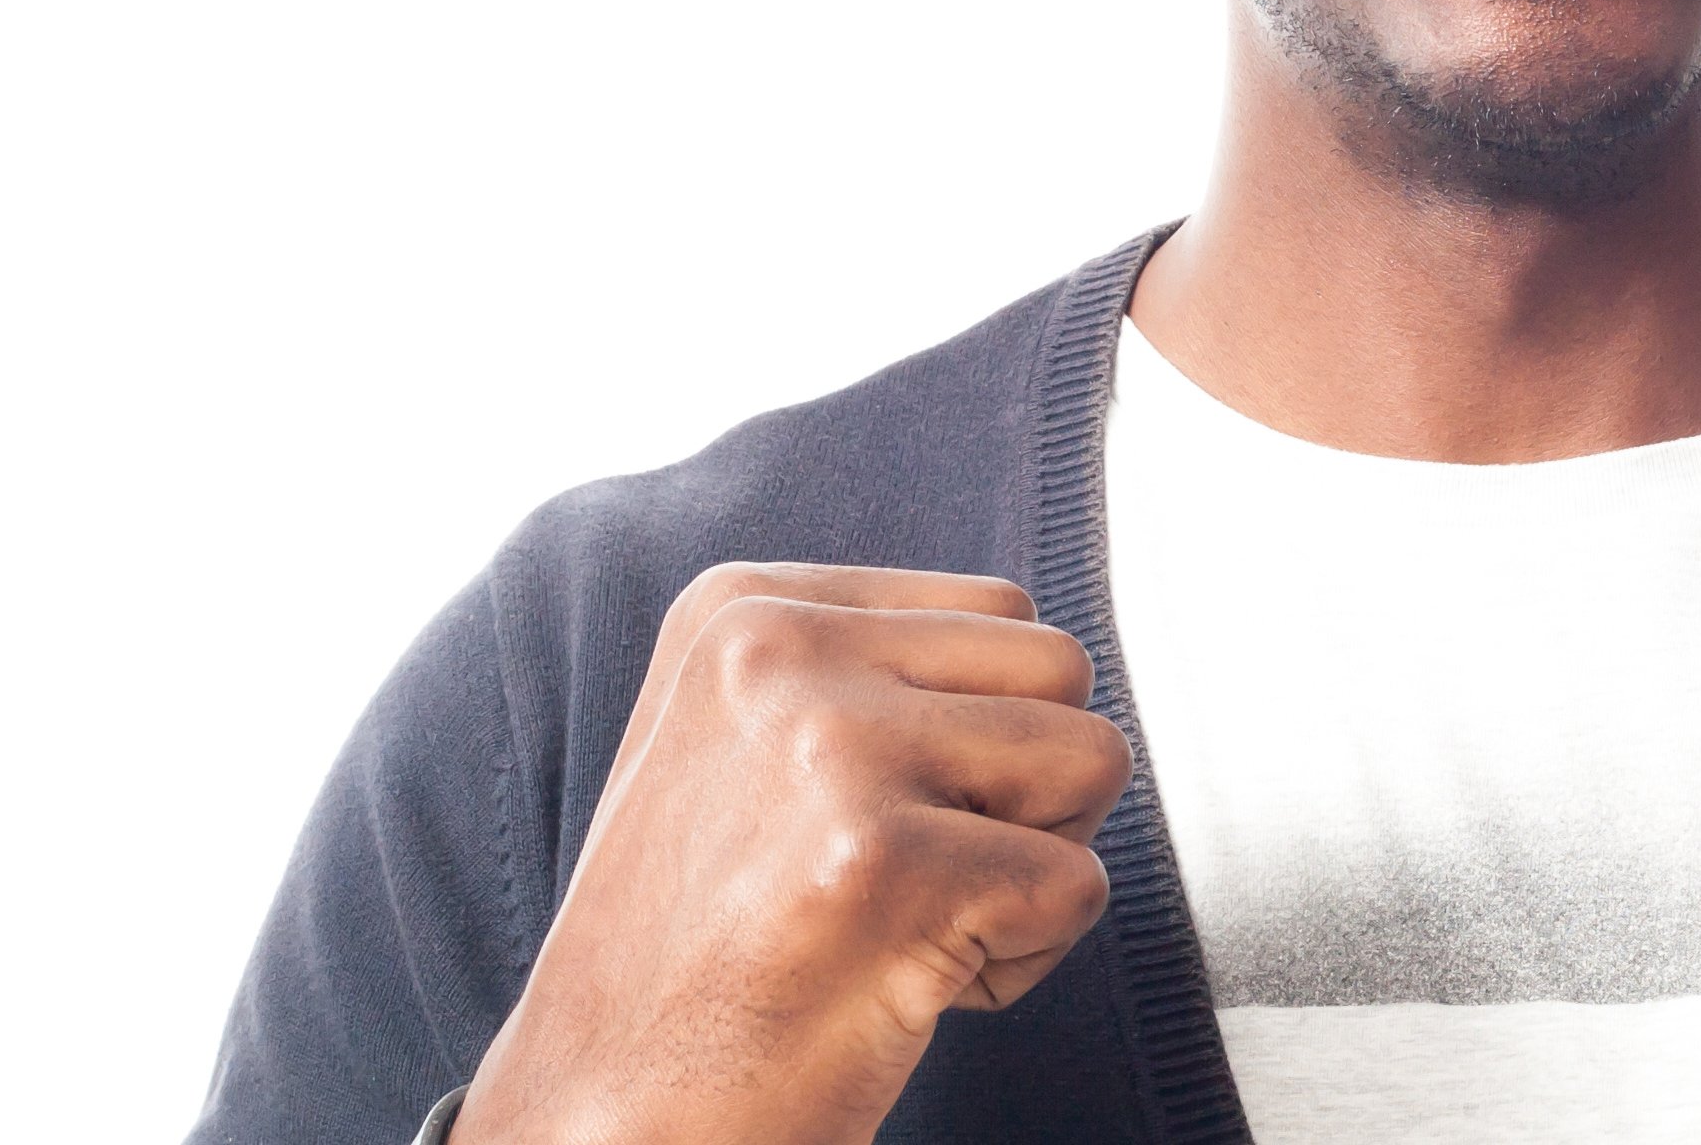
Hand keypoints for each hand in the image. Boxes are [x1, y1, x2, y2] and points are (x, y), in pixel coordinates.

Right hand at [450, 564, 1131, 1144]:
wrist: (610, 1120)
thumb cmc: (697, 962)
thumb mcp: (738, 747)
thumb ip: (866, 674)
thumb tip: (1038, 659)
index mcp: (745, 608)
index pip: (1002, 613)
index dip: (981, 738)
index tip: (868, 821)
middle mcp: (781, 652)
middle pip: (1059, 671)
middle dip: (1029, 791)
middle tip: (914, 880)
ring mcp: (832, 749)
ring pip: (1090, 761)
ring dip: (1032, 870)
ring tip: (908, 925)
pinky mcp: (887, 861)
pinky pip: (1078, 886)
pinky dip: (1022, 963)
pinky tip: (906, 989)